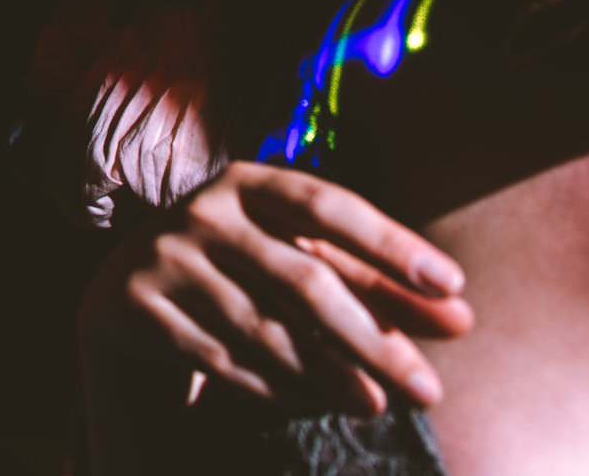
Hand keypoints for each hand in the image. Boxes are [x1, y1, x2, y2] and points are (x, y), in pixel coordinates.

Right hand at [81, 160, 472, 416]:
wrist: (129, 287)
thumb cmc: (240, 266)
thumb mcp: (298, 256)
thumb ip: (374, 282)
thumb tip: (459, 318)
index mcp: (248, 182)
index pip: (328, 206)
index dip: (391, 243)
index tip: (452, 284)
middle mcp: (203, 211)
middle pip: (303, 280)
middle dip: (374, 339)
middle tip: (429, 390)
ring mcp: (166, 256)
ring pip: (262, 329)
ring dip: (328, 376)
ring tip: (376, 405)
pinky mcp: (139, 304)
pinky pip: (219, 358)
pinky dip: (270, 386)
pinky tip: (311, 403)